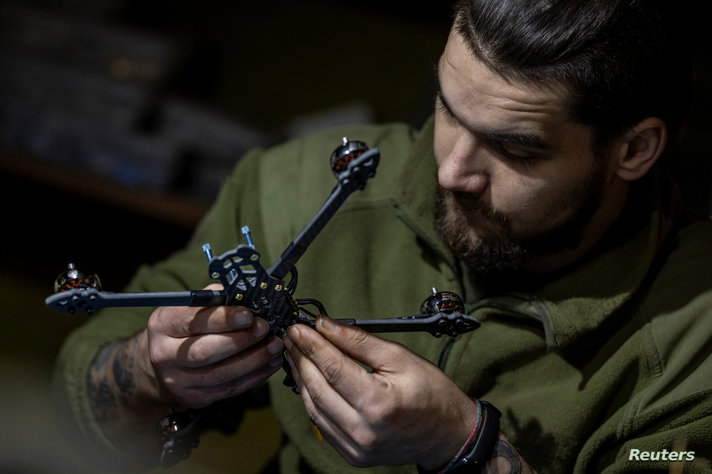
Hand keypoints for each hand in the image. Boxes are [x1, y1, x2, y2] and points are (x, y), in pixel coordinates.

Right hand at [147, 284, 283, 407]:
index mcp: (162, 325)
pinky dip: (254, 376)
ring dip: (253, 360)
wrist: (164, 366)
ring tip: (275, 346)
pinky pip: (229, 389)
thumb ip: (215, 300)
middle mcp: (164, 355)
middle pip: (205, 352)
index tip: (249, 315)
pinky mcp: (194, 398)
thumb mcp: (191, 308)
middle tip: (265, 329)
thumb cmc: (186, 329)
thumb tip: (248, 295)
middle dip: (240, 340)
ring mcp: (178, 381)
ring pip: (221, 374)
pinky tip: (270, 363)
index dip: (223, 318)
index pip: (193, 321)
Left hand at [284, 316, 477, 468]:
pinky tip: (309, 381)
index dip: (312, 344)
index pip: (333, 367)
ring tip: (297, 355)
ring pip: (314, 407)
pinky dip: (312, 399)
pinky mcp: (353, 455)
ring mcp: (356, 447)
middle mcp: (363, 430)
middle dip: (302, 358)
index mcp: (378, 403)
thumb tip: (326, 326)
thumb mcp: (400, 357)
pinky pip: (321, 424)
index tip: (299, 328)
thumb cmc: (431, 394)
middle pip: (318, 387)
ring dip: (302, 379)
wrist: (447, 434)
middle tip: (294, 337)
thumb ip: (359, 341)